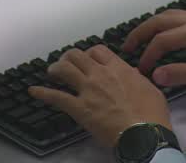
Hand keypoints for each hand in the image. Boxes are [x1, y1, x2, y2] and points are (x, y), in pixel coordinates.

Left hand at [28, 45, 171, 147]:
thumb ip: (136, 78)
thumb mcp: (150, 88)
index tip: (88, 60)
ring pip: (64, 70)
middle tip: (66, 63)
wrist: (144, 134)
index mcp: (118, 68)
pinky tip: (33, 91)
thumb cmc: (151, 114)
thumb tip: (131, 73)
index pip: (97, 50)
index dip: (90, 53)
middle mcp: (100, 74)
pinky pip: (57, 97)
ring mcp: (88, 90)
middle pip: (77, 56)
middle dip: (69, 58)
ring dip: (55, 69)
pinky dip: (43, 93)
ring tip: (51, 72)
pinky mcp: (79, 108)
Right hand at [123, 10, 185, 86]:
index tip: (142, 70)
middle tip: (126, 48)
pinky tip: (162, 34)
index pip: (162, 40)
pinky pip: (177, 17)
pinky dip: (163, 24)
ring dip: (151, 26)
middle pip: (159, 20)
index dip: (148, 54)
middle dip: (141, 33)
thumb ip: (182, 73)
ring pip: (168, 15)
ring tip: (140, 40)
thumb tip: (156, 75)